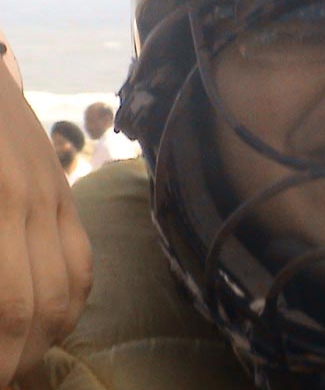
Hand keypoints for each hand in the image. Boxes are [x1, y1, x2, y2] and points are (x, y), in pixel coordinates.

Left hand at [0, 35, 92, 384]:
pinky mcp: (62, 190)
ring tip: (17, 365)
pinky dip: (69, 303)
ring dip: (44, 340)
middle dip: (16, 361)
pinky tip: (47, 324)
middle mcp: (33, 202)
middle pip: (41, 307)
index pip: (10, 304)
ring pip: (70, 288)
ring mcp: (55, 195)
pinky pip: (82, 258)